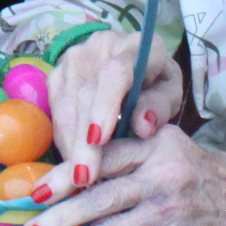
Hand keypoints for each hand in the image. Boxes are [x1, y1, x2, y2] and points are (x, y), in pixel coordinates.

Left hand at [25, 126, 225, 225]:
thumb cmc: (221, 182)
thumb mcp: (181, 154)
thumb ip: (139, 160)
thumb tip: (87, 178)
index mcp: (158, 144)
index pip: (102, 156)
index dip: (65, 173)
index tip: (35, 190)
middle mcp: (162, 173)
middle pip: (97, 195)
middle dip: (57, 218)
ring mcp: (170, 210)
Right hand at [38, 32, 184, 204]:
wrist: (134, 63)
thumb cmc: (155, 83)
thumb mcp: (169, 94)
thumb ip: (160, 106)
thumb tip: (143, 127)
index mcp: (135, 46)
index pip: (115, 73)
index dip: (105, 106)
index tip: (99, 140)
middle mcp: (100, 46)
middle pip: (86, 95)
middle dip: (83, 141)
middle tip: (85, 179)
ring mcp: (74, 58)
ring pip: (66, 105)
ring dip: (71, 144)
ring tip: (78, 179)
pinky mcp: (57, 73)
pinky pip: (56, 111)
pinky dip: (65, 139)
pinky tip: (74, 160)